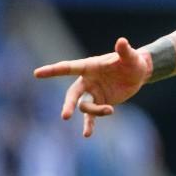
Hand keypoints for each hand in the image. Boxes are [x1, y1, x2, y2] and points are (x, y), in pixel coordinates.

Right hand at [33, 37, 150, 136]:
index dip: (53, 70)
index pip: (68, 68)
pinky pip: (91, 116)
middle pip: (73, 94)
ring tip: (110, 110)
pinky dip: (89, 125)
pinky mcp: (100, 102)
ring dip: (95, 111)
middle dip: (69, 104)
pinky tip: (87, 134)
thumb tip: (121, 41)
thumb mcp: (130, 57)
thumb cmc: (132, 61)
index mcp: (89, 66)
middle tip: (66, 116)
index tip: (37, 73)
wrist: (138, 73)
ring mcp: (92, 93)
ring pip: (84, 106)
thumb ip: (124, 51)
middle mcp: (87, 80)